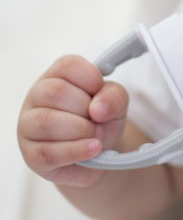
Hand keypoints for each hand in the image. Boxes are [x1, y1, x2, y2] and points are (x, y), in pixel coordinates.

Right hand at [17, 54, 128, 186]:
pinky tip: (93, 150)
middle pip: (55, 92)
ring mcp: (29, 125)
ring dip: (81, 129)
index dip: (91, 78)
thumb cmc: (102, 118)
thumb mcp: (116, 102)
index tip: (100, 91)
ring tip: (97, 135)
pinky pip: (48, 152)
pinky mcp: (31, 154)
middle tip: (99, 118)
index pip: (68, 65)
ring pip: (46, 121)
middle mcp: (37, 96)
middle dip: (85, 107)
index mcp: (58, 75)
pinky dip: (76, 151)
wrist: (98, 152)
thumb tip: (98, 108)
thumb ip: (114, 96)